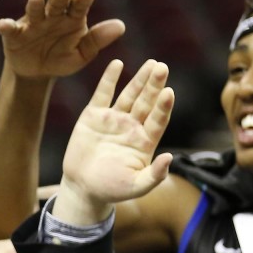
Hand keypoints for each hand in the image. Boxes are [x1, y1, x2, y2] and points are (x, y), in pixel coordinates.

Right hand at [0, 0, 125, 79]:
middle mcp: (52, 15)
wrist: (37, 73)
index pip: (79, 6)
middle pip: (57, 2)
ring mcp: (32, 23)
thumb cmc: (62, 58)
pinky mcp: (14, 34)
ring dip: (35, 4)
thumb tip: (121, 26)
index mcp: (72, 18)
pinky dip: (6, 26)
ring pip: (34, 10)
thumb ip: (98, 40)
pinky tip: (3, 24)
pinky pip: (10, 29)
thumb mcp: (82, 54)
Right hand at [54, 59, 173, 226]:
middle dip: (154, 85)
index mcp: (145, 141)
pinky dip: (109, 79)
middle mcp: (132, 126)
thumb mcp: (136, 187)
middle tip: (162, 68)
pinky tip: (117, 64)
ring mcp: (114, 119)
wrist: (82, 187)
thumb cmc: (111, 189)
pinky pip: (103, 93)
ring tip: (151, 63)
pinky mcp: (94, 115)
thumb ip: (155, 175)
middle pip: (147, 102)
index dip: (163, 106)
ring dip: (140, 79)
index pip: (158, 119)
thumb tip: (170, 157)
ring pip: (129, 94)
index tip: (169, 92)